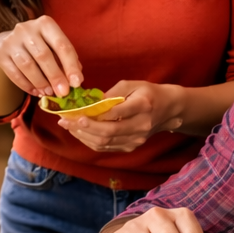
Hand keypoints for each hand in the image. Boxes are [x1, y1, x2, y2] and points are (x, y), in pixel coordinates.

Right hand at [0, 16, 82, 97]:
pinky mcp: (0, 53)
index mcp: (45, 23)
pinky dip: (27, 85)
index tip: (77, 82)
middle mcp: (26, 29)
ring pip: (28, 65)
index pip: (61, 45)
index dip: (70, 65)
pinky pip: (14, 73)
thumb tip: (75, 80)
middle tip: (63, 92)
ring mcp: (11, 40)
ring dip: (40, 82)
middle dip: (55, 76)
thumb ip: (65, 60)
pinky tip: (36, 92)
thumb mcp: (53, 46)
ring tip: (49, 92)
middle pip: (43, 55)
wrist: (9, 41)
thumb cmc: (38, 45)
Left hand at [61, 80, 186, 152]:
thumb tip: (91, 103)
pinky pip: (106, 147)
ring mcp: (136, 139)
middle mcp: (141, 126)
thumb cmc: (147, 93)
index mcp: (143, 106)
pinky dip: (90, 141)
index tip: (77, 114)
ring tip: (68, 126)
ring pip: (105, 142)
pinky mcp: (131, 147)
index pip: (115, 114)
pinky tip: (79, 132)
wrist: (168, 110)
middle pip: (108, 132)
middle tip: (66, 121)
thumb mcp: (132, 84)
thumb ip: (112, 93)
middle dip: (83, 128)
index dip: (94, 116)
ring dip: (83, 136)